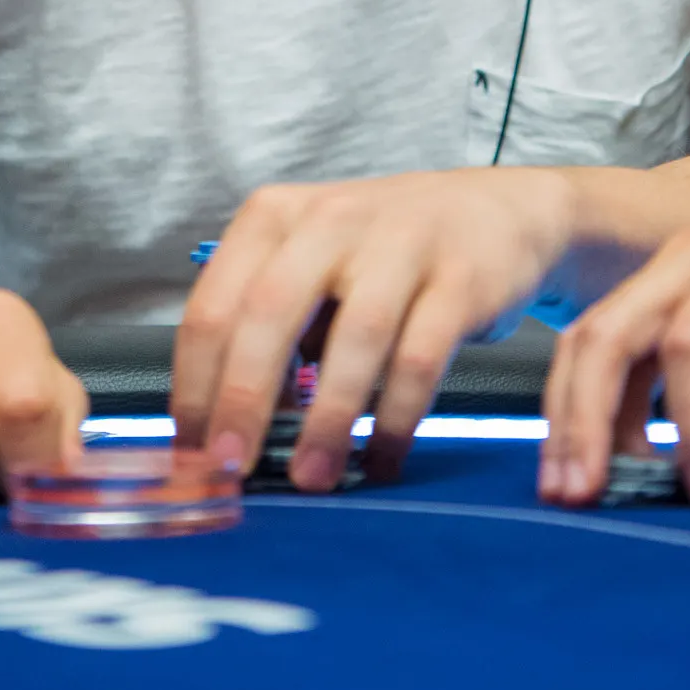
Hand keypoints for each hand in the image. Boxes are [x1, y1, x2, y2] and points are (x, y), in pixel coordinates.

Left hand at [171, 167, 582, 488]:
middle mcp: (330, 220)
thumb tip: (226, 432)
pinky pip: (420, 359)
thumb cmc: (383, 253)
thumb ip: (269, 330)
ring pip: (353, 338)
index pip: (214, 305)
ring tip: (310, 479)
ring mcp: (400, 242)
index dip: (195, 386)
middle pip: (268, 314)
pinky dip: (395, 419)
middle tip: (230, 469)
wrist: (497, 211)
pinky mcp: (460, 277)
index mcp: (274, 217)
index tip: (191, 451)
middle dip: (242, 400)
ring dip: (326, 420)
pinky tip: (381, 459)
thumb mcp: (311, 264)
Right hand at [539, 162, 689, 506]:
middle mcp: (683, 257)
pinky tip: (602, 461)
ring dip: (571, 415)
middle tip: (579, 494)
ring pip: (588, 341)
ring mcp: (657, 274)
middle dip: (585, 417)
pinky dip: (593, 404)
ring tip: (566, 489)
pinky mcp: (650, 297)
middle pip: (607, 334)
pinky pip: (604, 348)